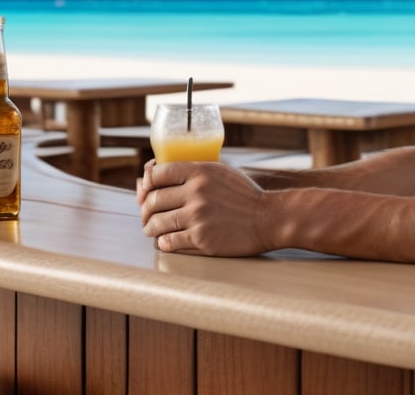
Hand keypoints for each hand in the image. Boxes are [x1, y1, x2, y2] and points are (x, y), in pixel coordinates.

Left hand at [137, 159, 273, 255]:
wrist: (269, 219)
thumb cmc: (244, 195)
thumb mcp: (220, 172)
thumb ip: (193, 172)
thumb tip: (157, 176)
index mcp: (200, 171)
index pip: (157, 173)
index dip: (147, 182)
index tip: (146, 191)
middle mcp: (197, 192)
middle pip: (153, 200)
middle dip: (145, 208)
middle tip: (147, 214)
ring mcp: (198, 216)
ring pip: (156, 223)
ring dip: (150, 227)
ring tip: (152, 229)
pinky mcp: (202, 239)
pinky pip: (168, 242)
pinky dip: (163, 242)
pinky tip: (167, 240)